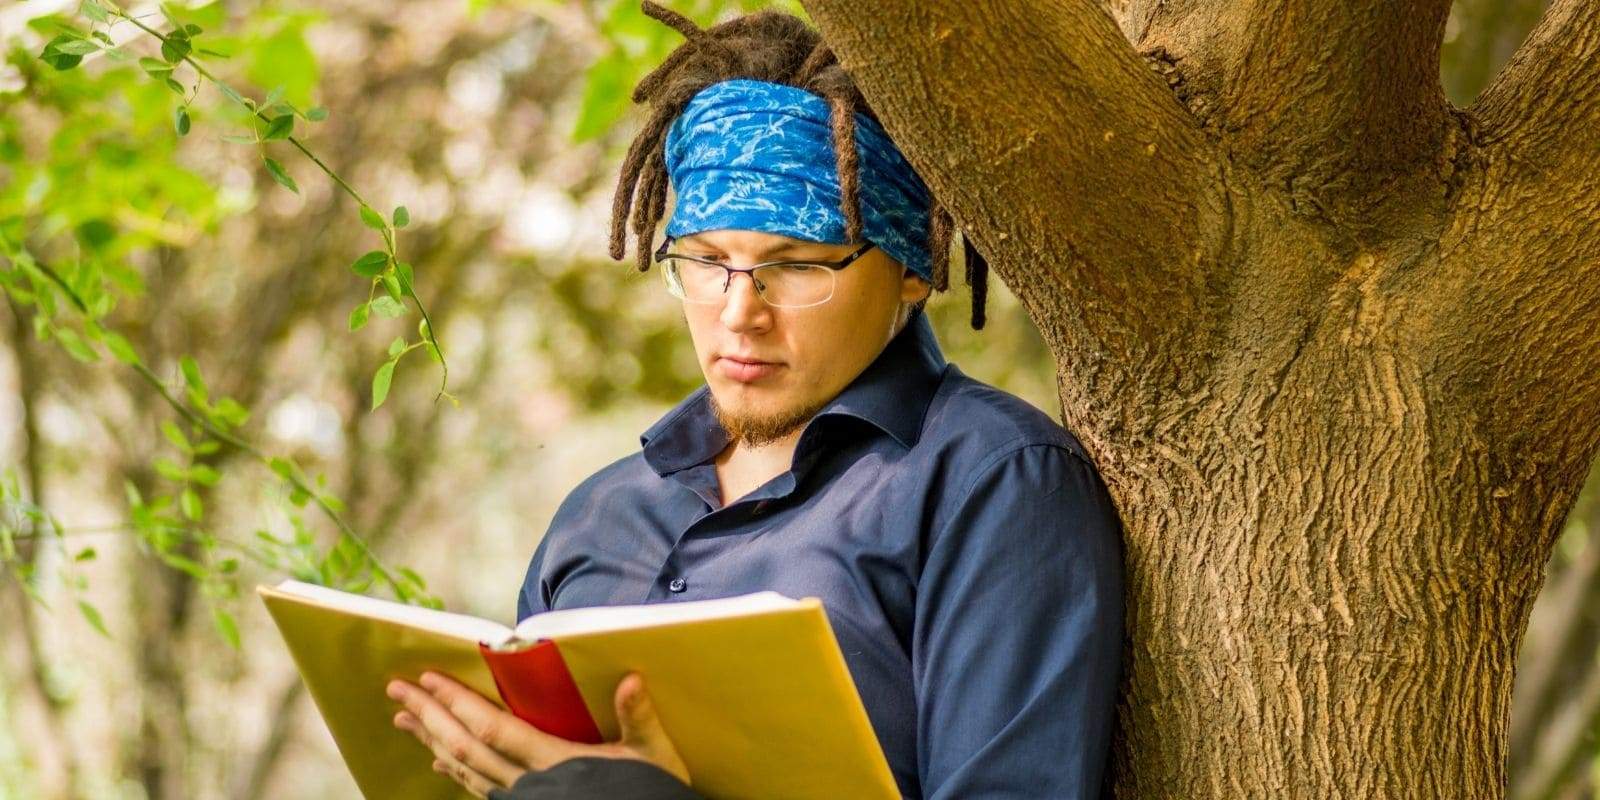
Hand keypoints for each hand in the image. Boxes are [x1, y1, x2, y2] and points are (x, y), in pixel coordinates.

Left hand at [387, 670, 689, 798]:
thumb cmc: (650, 793)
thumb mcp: (652, 754)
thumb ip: (638, 718)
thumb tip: (630, 681)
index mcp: (554, 762)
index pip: (493, 728)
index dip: (457, 703)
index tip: (428, 679)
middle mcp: (528, 784)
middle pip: (466, 746)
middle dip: (429, 716)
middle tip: (396, 691)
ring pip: (465, 769)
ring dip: (432, 741)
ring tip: (405, 720)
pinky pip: (479, 789)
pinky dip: (456, 772)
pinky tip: (440, 762)